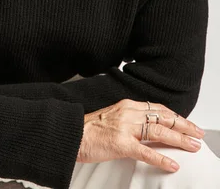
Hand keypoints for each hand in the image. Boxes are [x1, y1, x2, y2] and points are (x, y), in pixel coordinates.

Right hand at [76, 98, 204, 172]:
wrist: (71, 134)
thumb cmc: (89, 129)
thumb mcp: (113, 118)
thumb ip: (131, 120)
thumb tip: (150, 129)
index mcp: (127, 105)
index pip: (158, 108)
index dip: (175, 116)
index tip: (187, 123)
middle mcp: (128, 113)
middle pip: (162, 117)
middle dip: (183, 125)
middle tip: (198, 133)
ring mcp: (125, 128)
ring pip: (159, 131)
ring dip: (179, 139)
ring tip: (192, 146)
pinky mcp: (121, 143)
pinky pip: (146, 151)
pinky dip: (161, 158)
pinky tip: (171, 163)